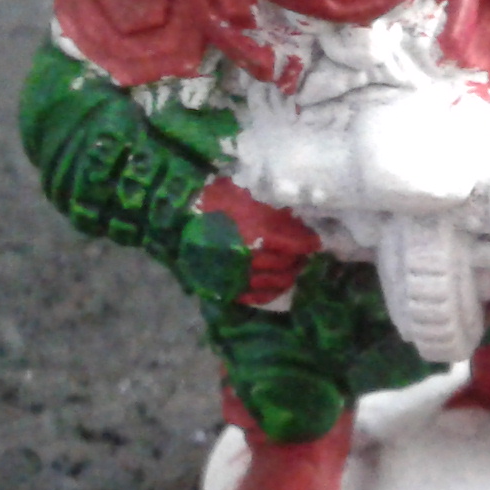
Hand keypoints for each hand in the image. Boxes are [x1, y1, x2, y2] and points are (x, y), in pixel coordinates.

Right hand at [195, 177, 319, 305]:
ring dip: (288, 276)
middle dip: (299, 259)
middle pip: (289, 264)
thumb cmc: (213, 198)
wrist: (175, 214)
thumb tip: (295, 217)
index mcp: (262, 231)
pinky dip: (268, 292)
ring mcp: (240, 274)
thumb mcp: (248, 193)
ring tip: (291, 269)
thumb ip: (273, 208)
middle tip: (303, 254)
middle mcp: (254, 256)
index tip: (314, 241)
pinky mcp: (227, 285)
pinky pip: (255, 296)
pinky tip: (273, 285)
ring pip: (276, 282)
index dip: (309, 242)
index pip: (299, 243)